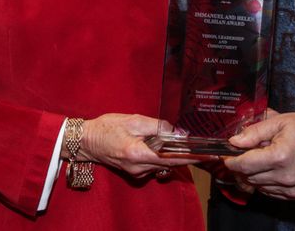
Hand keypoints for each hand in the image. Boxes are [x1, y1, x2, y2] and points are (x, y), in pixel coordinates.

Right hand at [77, 113, 198, 177]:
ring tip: (167, 138)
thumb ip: (156, 126)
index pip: (172, 159)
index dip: (191, 157)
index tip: (207, 156)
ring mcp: (136, 172)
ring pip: (162, 164)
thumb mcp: (133, 120)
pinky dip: (159, 155)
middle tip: (195, 144)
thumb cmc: (107, 127)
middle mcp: (139, 168)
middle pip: (169, 163)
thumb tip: (176, 131)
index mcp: (139, 154)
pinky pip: (153, 164)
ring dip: (169, 153)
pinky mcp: (134, 172)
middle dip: (183, 154)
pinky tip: (154, 143)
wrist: (87, 140)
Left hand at [222, 112, 294, 199]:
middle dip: (243, 165)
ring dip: (255, 174)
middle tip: (245, 152)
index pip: (245, 165)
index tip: (226, 155)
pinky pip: (272, 192)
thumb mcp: (281, 121)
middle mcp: (286, 177)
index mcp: (281, 156)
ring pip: (259, 186)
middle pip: (250, 176)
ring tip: (263, 158)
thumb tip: (234, 141)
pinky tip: (272, 169)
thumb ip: (255, 132)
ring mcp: (293, 189)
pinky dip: (267, 182)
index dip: (231, 160)